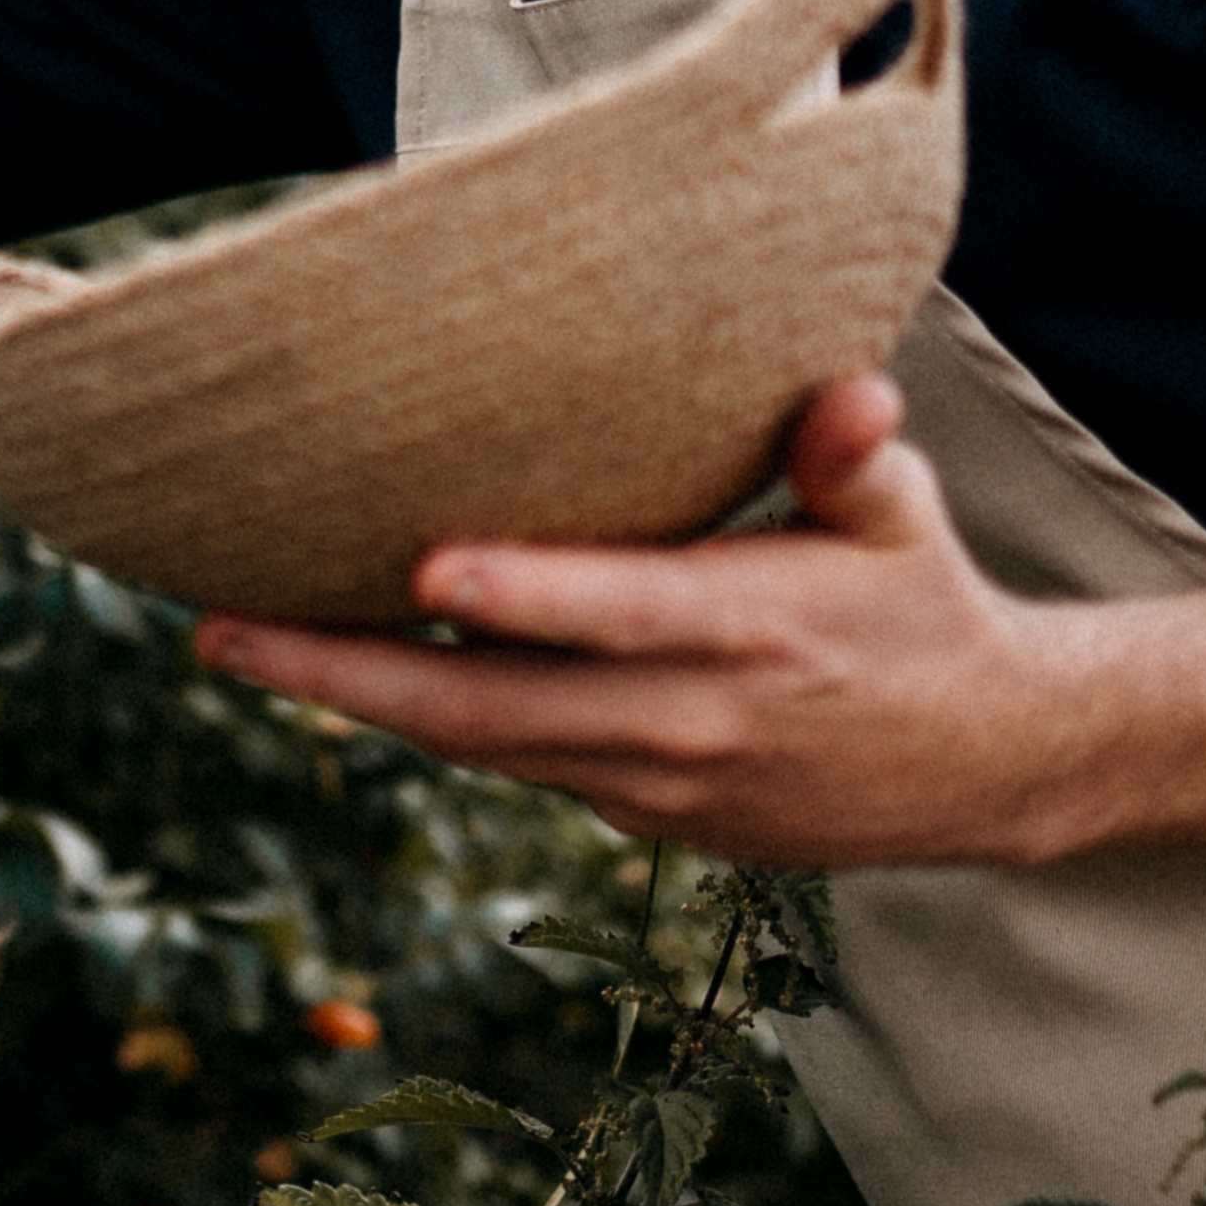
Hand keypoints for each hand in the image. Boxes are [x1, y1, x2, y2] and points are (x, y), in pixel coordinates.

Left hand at [190, 372, 1103, 867]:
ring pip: (485, 747)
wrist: (983, 766)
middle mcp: (693, 720)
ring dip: (359, 701)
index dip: (526, 598)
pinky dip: (429, 723)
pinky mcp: (644, 816)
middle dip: (351, 673)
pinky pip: (515, 764)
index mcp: (756, 630)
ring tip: (236, 644)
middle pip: (498, 708)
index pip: (621, 614)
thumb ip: (855, 456)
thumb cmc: (923, 603)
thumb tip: (849, 389)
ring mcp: (660, 783)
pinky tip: (339, 672)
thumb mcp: (906, 523)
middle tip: (222, 633)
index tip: (424, 567)